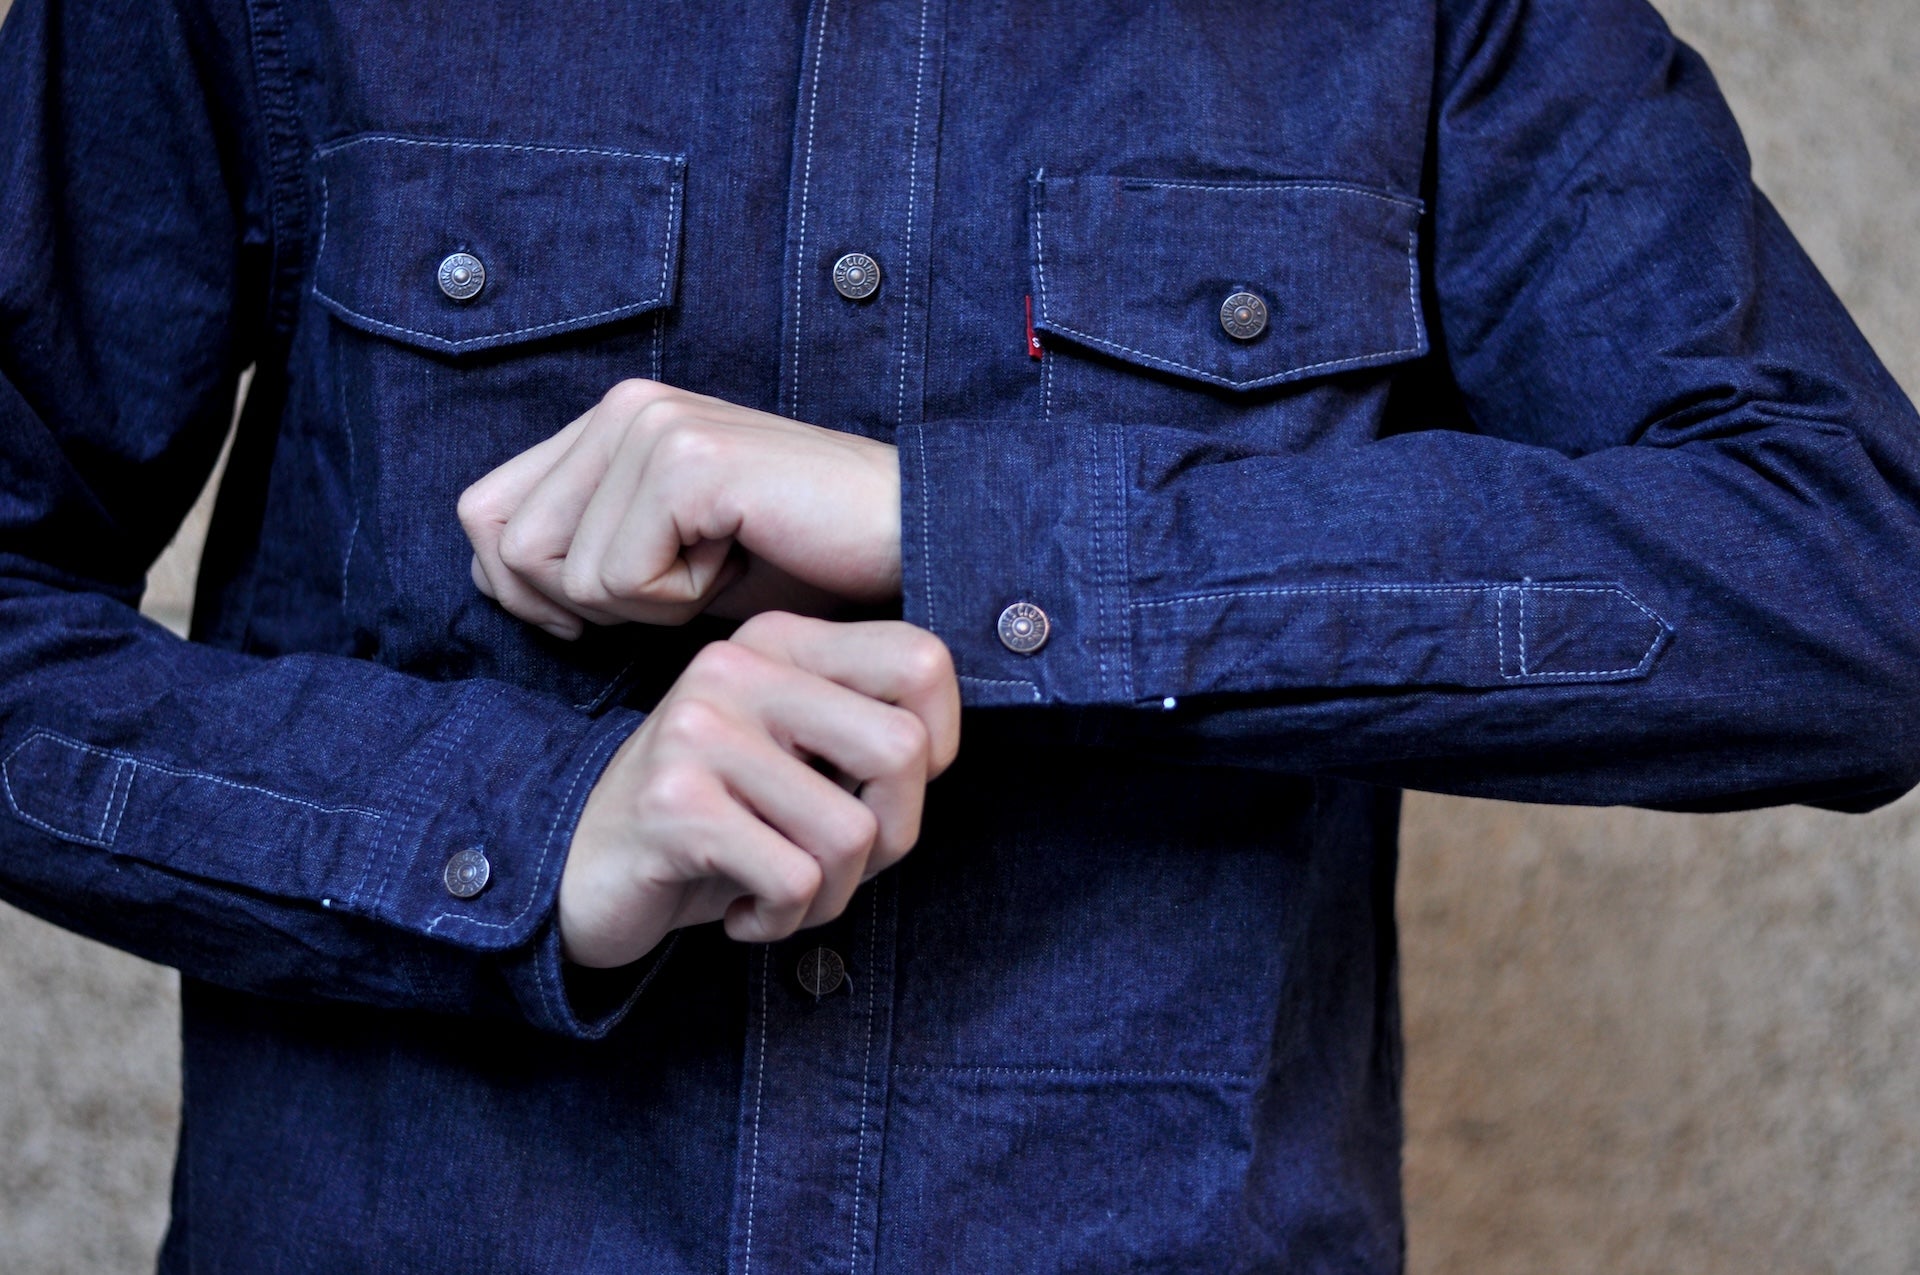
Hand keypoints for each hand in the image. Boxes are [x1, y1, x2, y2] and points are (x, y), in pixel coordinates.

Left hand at [458, 379, 902, 638]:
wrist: (906, 539)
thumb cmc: (798, 560)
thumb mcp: (670, 559)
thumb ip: (584, 548)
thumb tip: (497, 576)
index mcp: (608, 420)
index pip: (483, 514)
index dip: (525, 589)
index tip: (618, 608)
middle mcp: (621, 407)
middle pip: (505, 547)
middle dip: (583, 605)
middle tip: (682, 585)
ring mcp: (651, 427)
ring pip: (565, 573)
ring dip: (644, 606)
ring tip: (721, 565)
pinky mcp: (685, 463)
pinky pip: (621, 580)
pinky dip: (680, 604)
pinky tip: (741, 560)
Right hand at [558, 613, 958, 967]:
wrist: (578, 870)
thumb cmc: (713, 825)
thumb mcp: (795, 761)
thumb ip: (863, 738)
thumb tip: (939, 753)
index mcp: (780, 642)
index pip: (923, 661)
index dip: (940, 746)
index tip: (881, 794)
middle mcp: (739, 666)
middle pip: (904, 750)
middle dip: (892, 836)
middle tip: (834, 862)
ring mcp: (701, 730)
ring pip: (853, 833)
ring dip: (829, 895)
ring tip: (777, 891)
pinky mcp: (674, 804)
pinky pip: (794, 879)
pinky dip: (781, 919)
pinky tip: (740, 911)